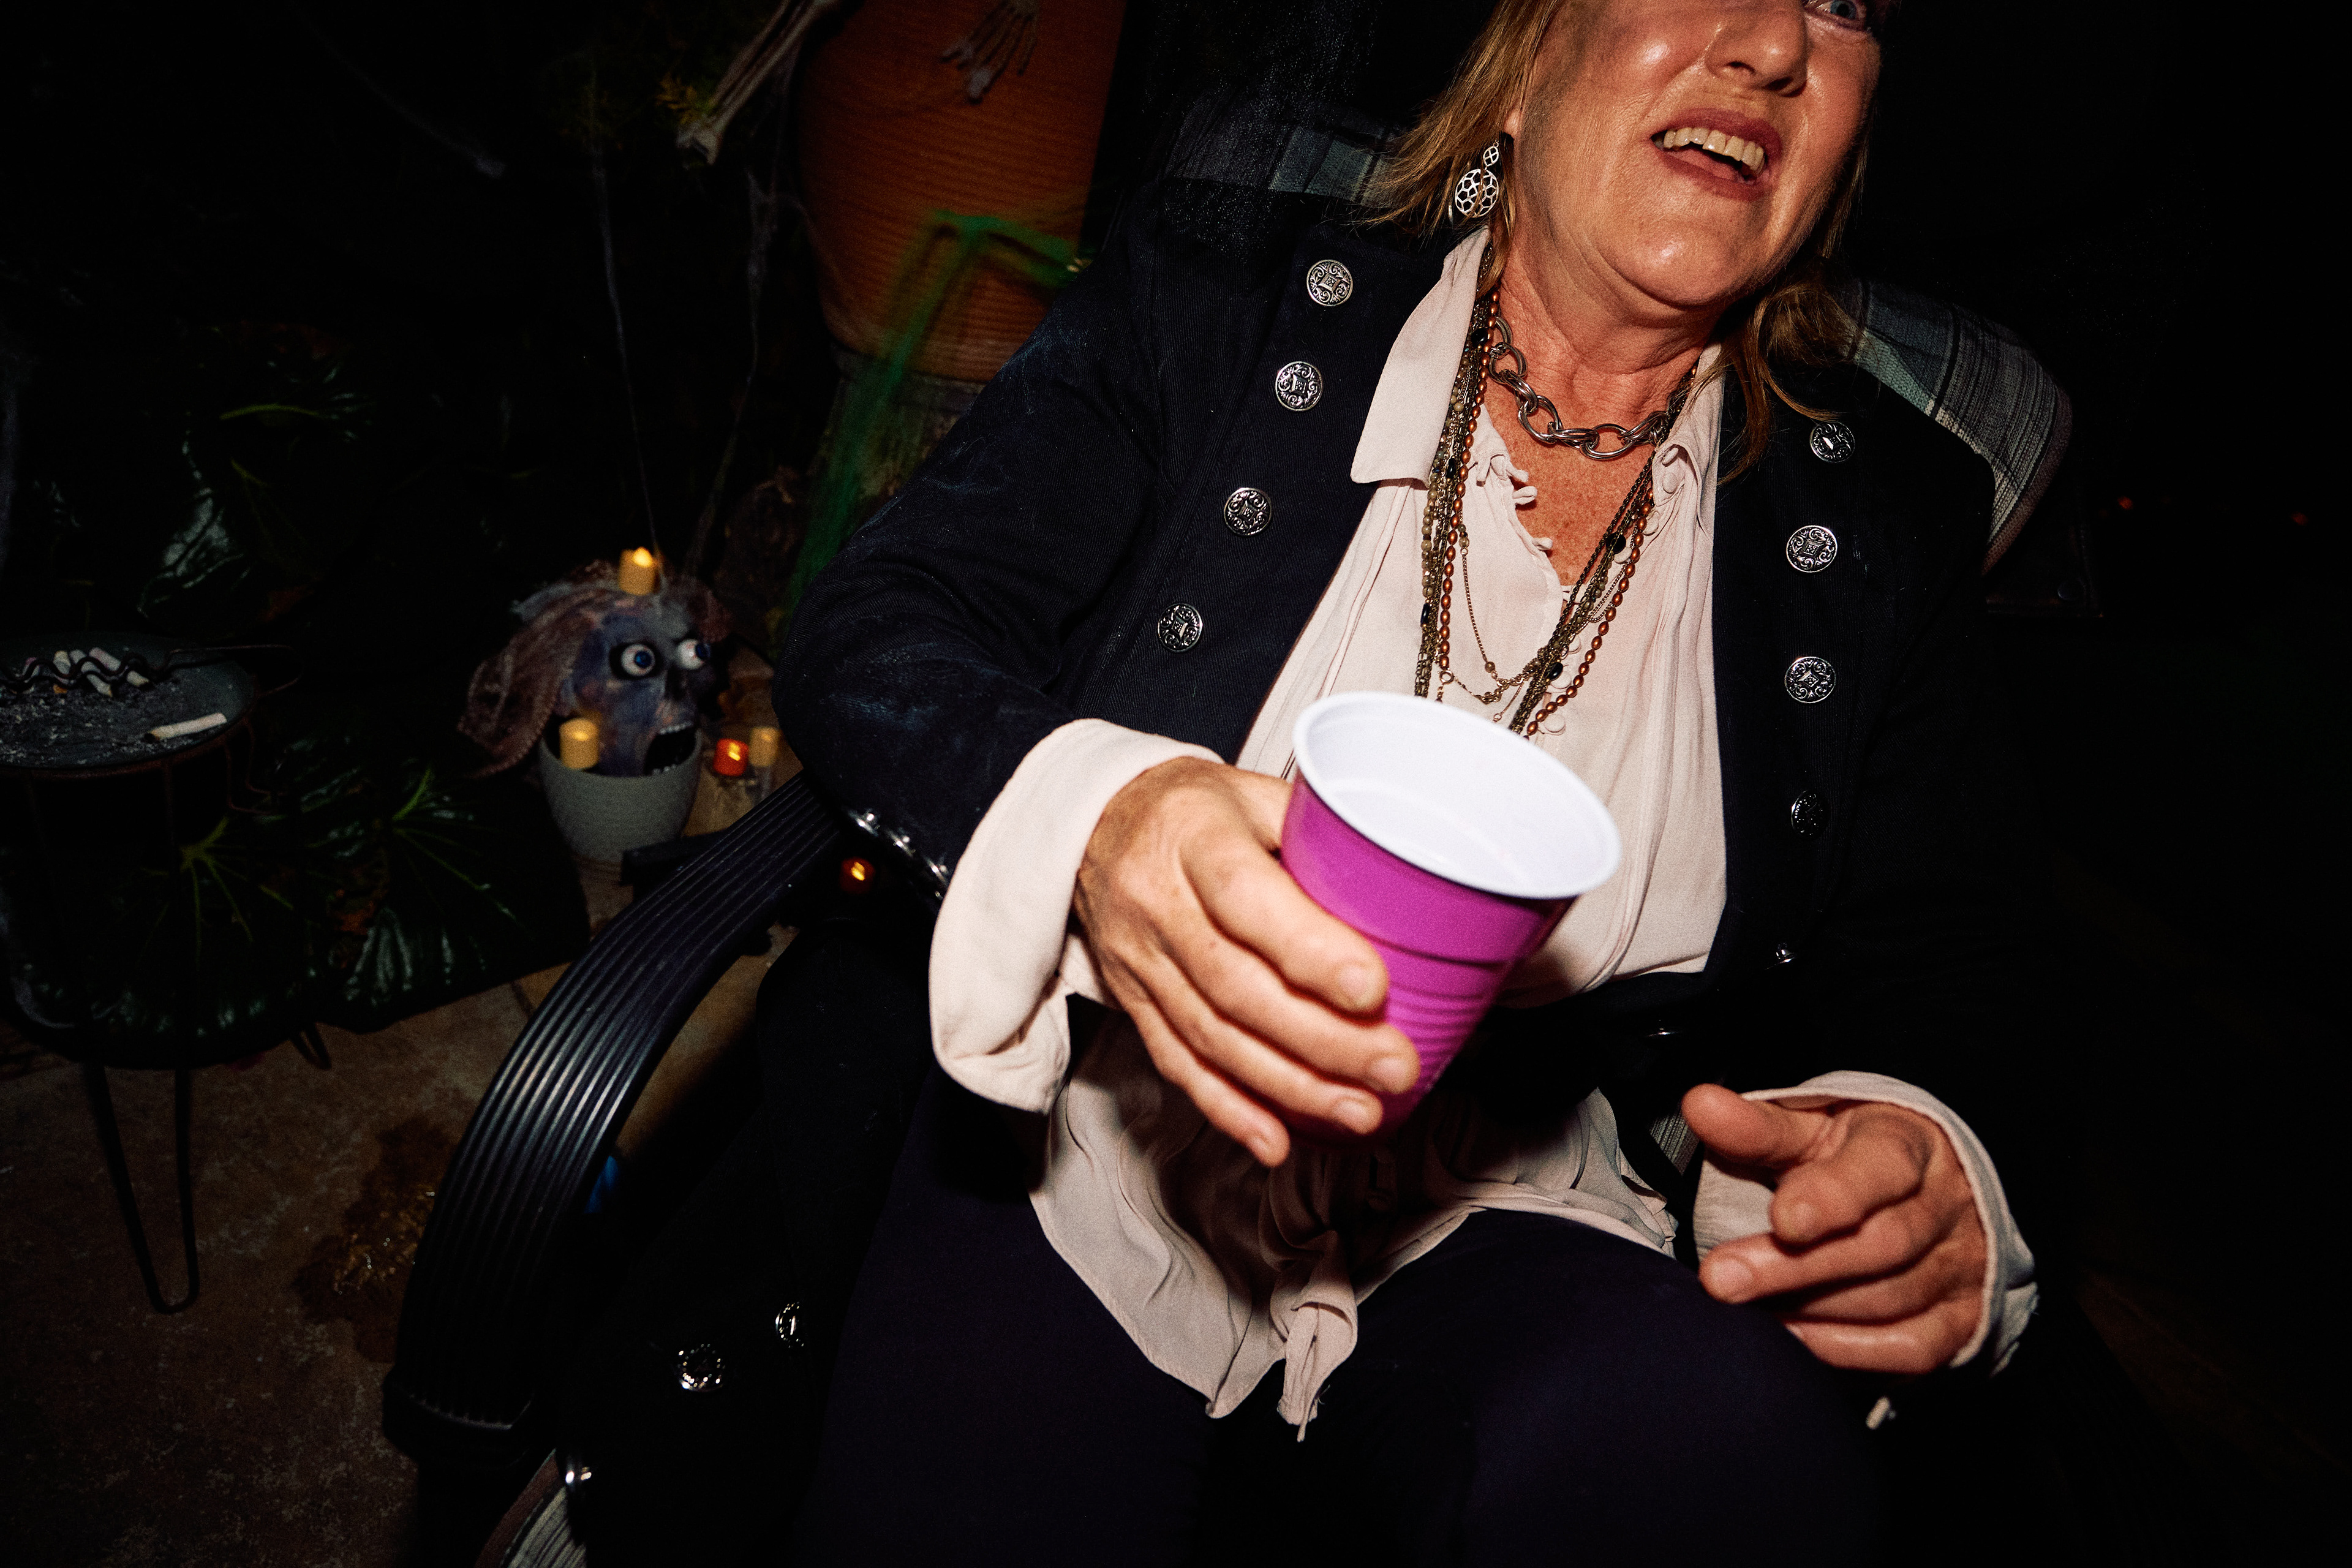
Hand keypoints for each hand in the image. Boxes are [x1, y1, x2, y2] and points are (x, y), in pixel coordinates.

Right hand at [1075, 757, 1421, 1165]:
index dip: (1308, 950)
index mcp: (1192, 834)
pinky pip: (1177, 1063)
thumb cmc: (1198, 808)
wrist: (1096, 825)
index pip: (1244, 897)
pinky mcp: (1133, 1003)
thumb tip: (1414, 886)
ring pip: (1211, 1036)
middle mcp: (1157, 902)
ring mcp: (1140, 960)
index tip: (1374, 990)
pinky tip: (1275, 1141)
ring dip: (1288, 1085)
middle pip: (1235, 985)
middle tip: (1392, 1069)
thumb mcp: (1254, 793)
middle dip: (1320, 1039)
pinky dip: (1228, 1109)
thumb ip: (1319, 836)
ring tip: (1358, 1112)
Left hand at [1682, 1084, 1987, 1374]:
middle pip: (1880, 1243)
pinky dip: (1845, 1348)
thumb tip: (1700, 1105)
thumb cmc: (1853, 1158)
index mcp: (1908, 1142)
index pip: (1881, 1166)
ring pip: (1890, 1298)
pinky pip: (1910, 1346)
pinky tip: (1792, 1338)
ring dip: (1808, 1308)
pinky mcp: (1962, 1319)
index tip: (1782, 1218)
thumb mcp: (1810, 1128)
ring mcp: (1961, 1265)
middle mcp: (1946, 1204)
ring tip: (1741, 1308)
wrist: (1927, 1196)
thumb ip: (1758, 1126)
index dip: (1834, 1195)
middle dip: (1794, 1266)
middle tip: (1721, 1279)